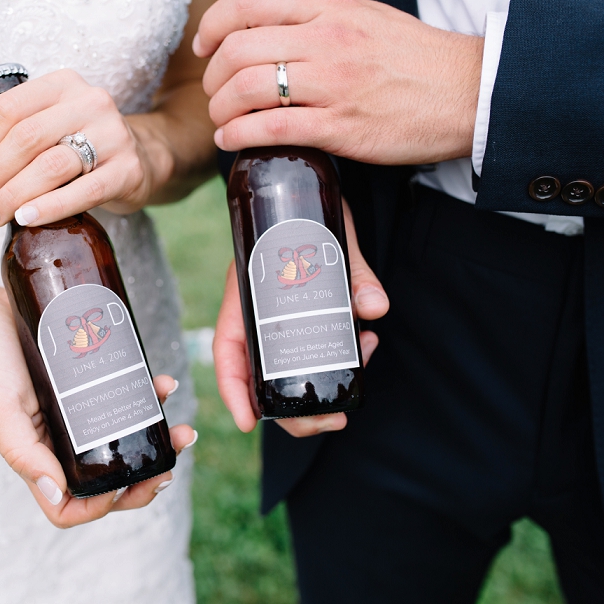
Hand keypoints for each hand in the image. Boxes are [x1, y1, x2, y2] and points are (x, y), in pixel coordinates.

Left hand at [0, 70, 171, 225]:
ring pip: (52, 164)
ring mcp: (113, 134)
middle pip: (27, 137)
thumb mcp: (35, 140)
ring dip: (16, 195)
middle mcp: (91, 100)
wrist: (139, 158)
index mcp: (63, 84)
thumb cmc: (76, 147)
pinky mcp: (128, 169)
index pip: (10, 107)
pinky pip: (84, 190)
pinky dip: (49, 207)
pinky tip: (27, 219)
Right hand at [0, 279, 195, 525]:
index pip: (68, 506)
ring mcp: (73, 409)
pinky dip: (145, 395)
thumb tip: (57, 491)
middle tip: (170, 464)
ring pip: (121, 438)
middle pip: (105, 477)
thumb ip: (24, 451)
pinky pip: (121, 394)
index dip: (99, 507)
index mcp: (35, 456)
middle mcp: (58, 439)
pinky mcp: (85, 379)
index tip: (125, 486)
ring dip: (154, 437)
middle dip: (142, 478)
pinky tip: (161, 383)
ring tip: (180, 428)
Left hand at [194, 0, 482, 164]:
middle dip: (212, 74)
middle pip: (238, 48)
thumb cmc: (415, 56)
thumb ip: (315, 15)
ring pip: (247, 88)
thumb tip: (264, 27)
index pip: (251, 0)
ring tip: (222, 119)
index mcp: (330, 7)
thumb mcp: (363, 14)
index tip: (204, 44)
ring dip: (221, 108)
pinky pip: (272, 130)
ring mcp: (333, 84)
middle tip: (213, 90)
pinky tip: (233, 141)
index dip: (214, 21)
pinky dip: (239, 136)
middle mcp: (327, 39)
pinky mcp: (341, 127)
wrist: (469, 91)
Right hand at [214, 200, 387, 437]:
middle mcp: (261, 307)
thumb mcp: (331, 233)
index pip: (227, 349)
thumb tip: (375, 309)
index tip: (250, 422)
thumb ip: (355, 270)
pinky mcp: (309, 307)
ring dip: (325, 381)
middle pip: (263, 374)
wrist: (314, 180)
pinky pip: (318, 344)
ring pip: (292, 365)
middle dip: (295, 409)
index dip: (233, 390)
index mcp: (247, 290)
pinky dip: (342, 353)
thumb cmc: (309, 202)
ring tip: (364, 365)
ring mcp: (284, 310)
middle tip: (335, 419)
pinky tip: (368, 340)